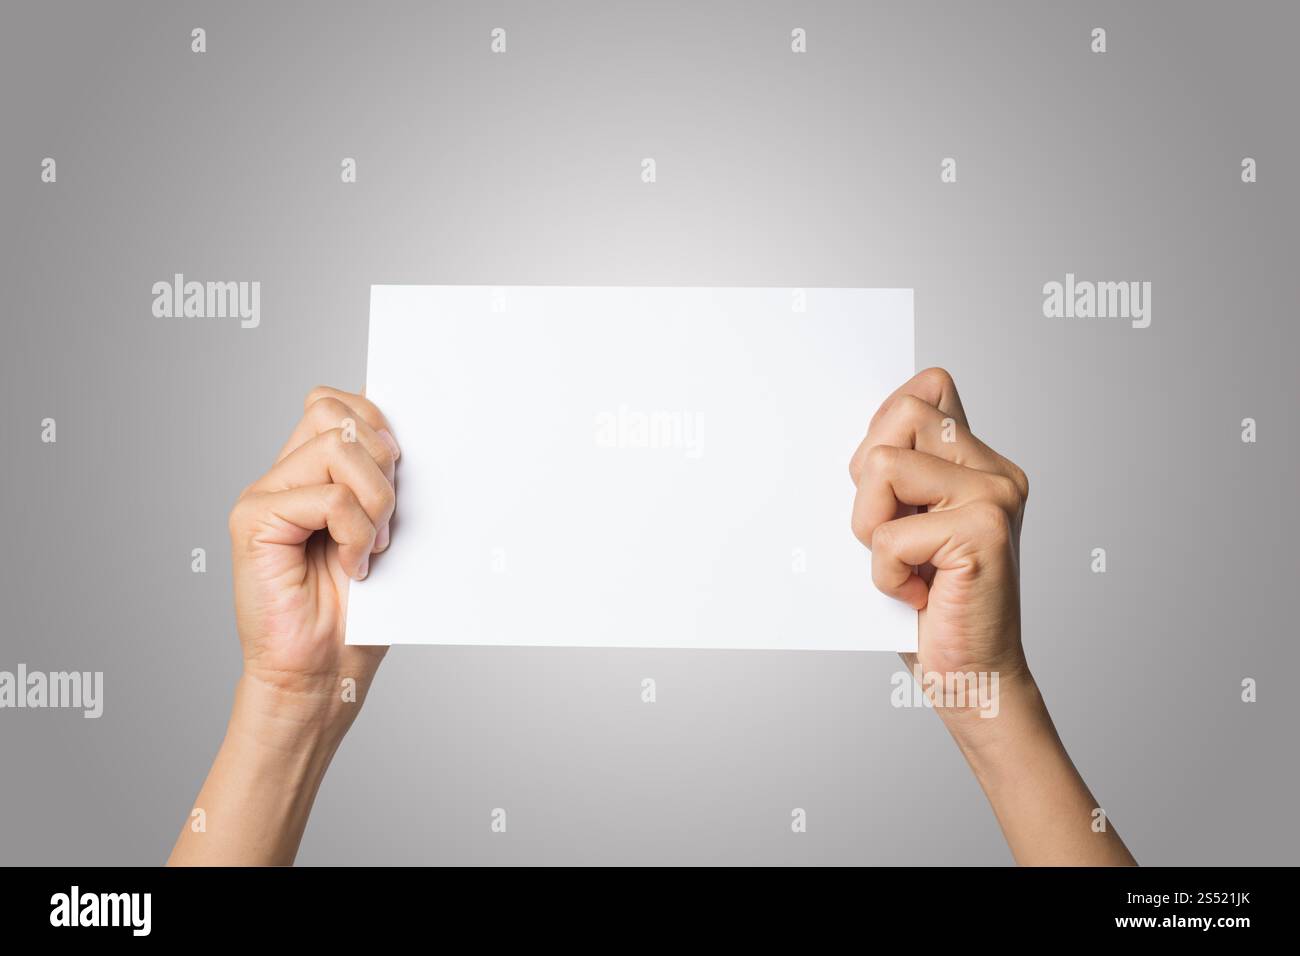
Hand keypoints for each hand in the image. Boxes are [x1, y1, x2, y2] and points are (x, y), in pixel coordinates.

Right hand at [227, 386, 398, 729]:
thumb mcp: (386, 532)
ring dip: (374, 499)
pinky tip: (353, 567)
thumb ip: (385, 481)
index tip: (403, 470)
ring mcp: (264, 496)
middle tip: (388, 518)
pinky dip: (355, 532)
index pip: (338, 403)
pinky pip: (327, 497)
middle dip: (382, 459)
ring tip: (372, 546)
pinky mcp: (253, 521)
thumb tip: (406, 436)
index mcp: (312, 474)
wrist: (322, 674)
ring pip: (337, 446)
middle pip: (336, 412)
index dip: (378, 422)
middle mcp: (283, 476)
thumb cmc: (357, 613)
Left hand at [852, 369, 1134, 863]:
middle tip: (894, 537)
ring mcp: (996, 498)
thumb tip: (871, 421)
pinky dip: (886, 574)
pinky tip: (920, 595)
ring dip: (872, 529)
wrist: (971, 677)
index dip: (881, 435)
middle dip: (869, 483)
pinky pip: (890, 533)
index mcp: (980, 462)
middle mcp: (997, 472)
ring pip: (884, 467)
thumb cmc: (928, 607)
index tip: (888, 494)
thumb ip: (896, 470)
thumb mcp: (900, 525)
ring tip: (907, 566)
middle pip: (900, 418)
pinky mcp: (985, 532)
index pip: (922, 393)